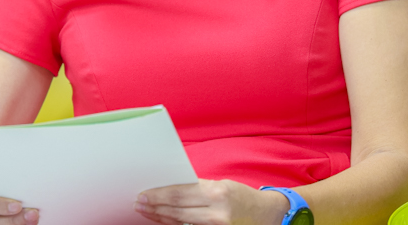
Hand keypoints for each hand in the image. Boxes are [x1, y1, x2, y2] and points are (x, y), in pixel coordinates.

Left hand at [135, 179, 289, 224]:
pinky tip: (163, 221)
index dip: (158, 195)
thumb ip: (198, 188)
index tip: (143, 194)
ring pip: (180, 222)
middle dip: (155, 207)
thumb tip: (170, 189)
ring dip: (160, 217)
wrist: (268, 215)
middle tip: (138, 203)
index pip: (180, 193)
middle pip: (177, 210)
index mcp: (217, 192)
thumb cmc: (242, 197)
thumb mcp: (222, 186)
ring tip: (146, 212)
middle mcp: (216, 211)